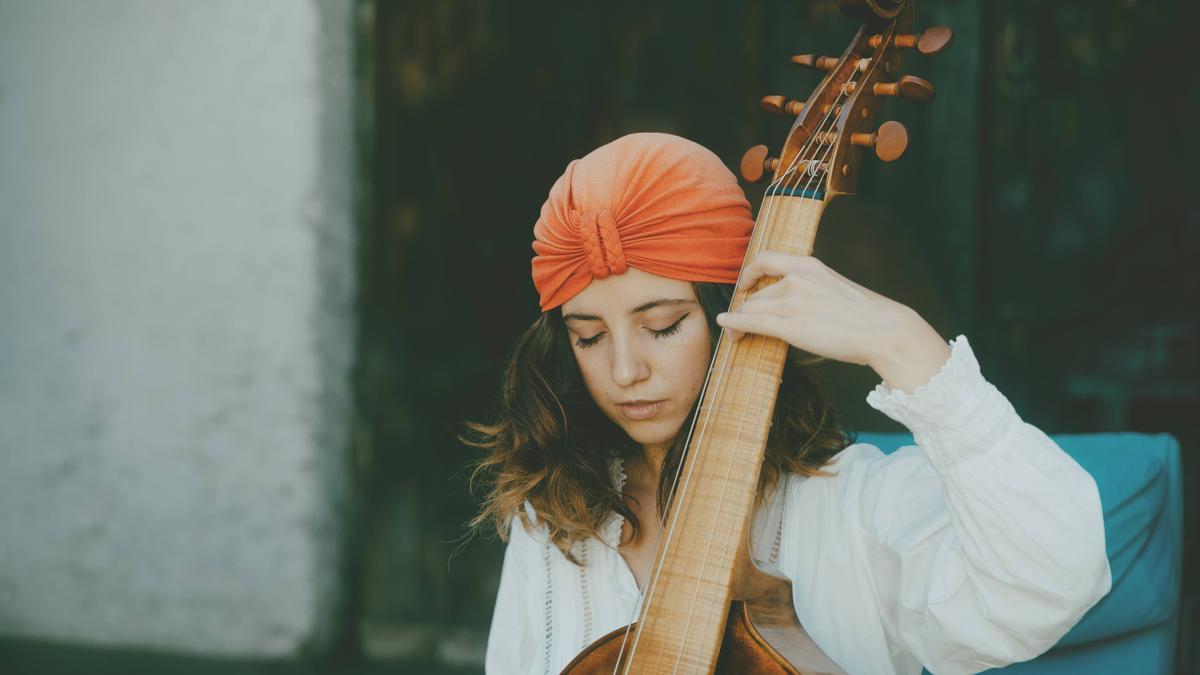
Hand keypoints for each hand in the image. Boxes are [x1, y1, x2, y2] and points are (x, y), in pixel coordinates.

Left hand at [714, 251, 950, 392]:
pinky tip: (727, 326)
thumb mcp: (834, 286)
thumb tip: (792, 298)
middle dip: (747, 307)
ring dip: (740, 320)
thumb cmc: (864, 313)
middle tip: (742, 320)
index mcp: (808, 266)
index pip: (766, 259)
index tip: (744, 283)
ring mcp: (792, 302)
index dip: (749, 272)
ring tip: (735, 332)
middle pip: (757, 292)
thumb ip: (811, 286)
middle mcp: (796, 280)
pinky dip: (734, 323)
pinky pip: (752, 322)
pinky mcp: (791, 326)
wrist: (883, 330)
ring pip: (753, 308)